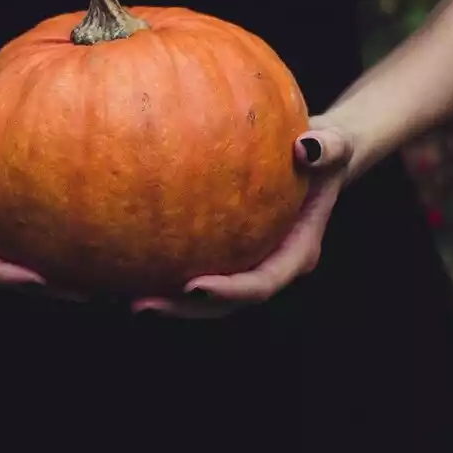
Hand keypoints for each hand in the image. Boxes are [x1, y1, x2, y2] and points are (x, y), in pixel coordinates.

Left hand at [131, 119, 352, 318]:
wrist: (313, 156)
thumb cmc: (324, 148)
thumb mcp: (336, 142)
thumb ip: (328, 147)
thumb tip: (306, 148)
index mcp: (295, 253)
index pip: (261, 283)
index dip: (229, 292)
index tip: (194, 287)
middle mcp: (266, 266)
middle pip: (223, 304)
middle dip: (183, 310)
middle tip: (140, 306)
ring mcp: (242, 263)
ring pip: (201, 296)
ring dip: (164, 301)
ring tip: (120, 296)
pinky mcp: (221, 251)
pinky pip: (187, 262)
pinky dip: (157, 267)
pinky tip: (116, 260)